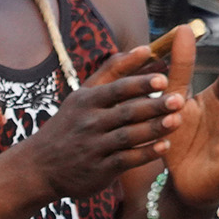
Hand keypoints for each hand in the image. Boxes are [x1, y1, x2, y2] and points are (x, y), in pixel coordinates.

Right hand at [18, 50, 182, 201]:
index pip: (116, 88)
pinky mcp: (99, 170)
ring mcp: (94, 147)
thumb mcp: (83, 95)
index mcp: (87, 100)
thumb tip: (145, 49)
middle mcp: (90, 122)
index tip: (164, 77)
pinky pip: (126, 160)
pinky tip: (164, 147)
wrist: (40, 167)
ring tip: (177, 121)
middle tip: (179, 99)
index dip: (140, 82)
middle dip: (153, 105)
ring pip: (128, 136)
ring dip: (153, 129)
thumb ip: (114, 70)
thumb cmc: (69, 125)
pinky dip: (145, 154)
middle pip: (126, 112)